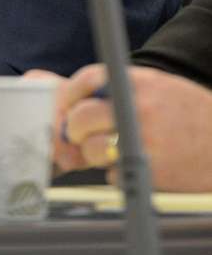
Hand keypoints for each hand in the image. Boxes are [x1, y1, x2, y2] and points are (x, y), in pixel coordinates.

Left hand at [43, 63, 211, 191]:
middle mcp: (140, 109)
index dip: (71, 95)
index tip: (68, 107)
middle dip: (74, 129)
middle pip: (81, 118)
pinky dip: (119, 172)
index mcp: (140, 83)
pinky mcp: (151, 172)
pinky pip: (113, 174)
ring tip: (114, 151)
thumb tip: (71, 109)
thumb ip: (118, 90)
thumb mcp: (157, 87)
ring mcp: (145, 141)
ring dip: (94, 154)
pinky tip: (140, 165)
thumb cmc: (187, 114)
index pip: (87, 80)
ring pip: (91, 149)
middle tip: (79, 135)